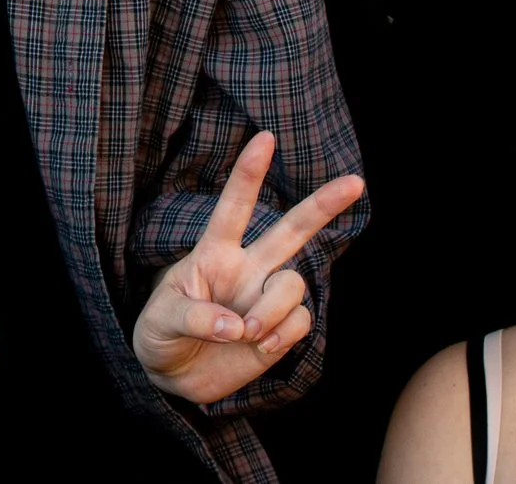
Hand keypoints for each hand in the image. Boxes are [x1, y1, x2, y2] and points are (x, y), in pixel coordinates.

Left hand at [133, 130, 365, 405]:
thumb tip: (237, 327)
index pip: (233, 207)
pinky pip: (300, 321)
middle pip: (291, 230)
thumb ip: (195, 318)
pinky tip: (260, 347)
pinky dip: (282, 336)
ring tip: (247, 334)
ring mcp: (265, 297)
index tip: (265, 138)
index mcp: (214, 253)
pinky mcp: (279, 329)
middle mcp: (246, 268)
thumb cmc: (160, 334)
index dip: (248, 173)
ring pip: (293, 285)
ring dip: (272, 310)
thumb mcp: (160, 320)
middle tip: (355, 182)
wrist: (174, 376)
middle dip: (323, 205)